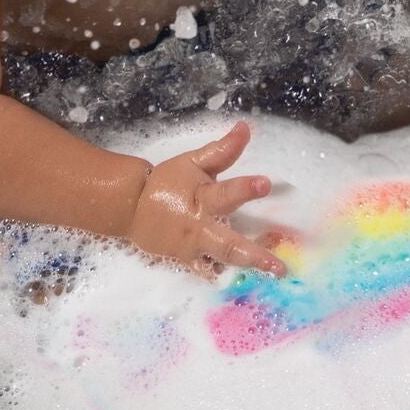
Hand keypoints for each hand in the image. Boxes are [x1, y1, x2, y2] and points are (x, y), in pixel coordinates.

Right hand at [124, 121, 288, 279]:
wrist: (130, 207)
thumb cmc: (167, 182)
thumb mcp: (192, 163)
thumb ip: (222, 150)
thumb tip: (247, 127)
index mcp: (202, 198)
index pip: (226, 193)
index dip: (245, 188)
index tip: (266, 183)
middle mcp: (199, 226)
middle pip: (229, 242)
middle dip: (255, 254)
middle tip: (279, 266)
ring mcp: (193, 247)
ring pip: (222, 259)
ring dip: (248, 266)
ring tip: (275, 273)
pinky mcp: (186, 259)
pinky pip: (204, 271)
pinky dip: (218, 277)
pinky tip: (240, 283)